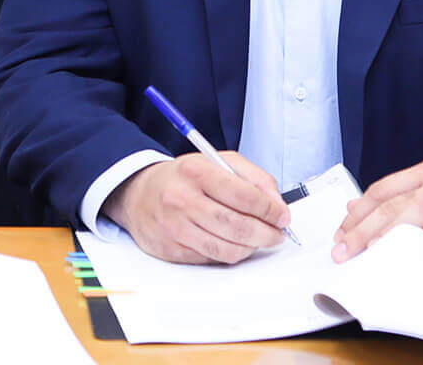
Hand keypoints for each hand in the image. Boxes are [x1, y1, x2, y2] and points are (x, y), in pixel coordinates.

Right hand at [103, 153, 291, 264]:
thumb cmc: (184, 178)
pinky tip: (233, 243)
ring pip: (227, 249)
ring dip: (251, 248)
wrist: (138, 194)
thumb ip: (252, 177)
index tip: (283, 216)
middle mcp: (182, 199)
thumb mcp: (217, 162)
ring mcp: (175, 227)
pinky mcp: (171, 249)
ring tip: (258, 240)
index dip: (270, 209)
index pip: (243, 194)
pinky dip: (229, 254)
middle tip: (277, 234)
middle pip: (237, 226)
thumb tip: (277, 205)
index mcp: (196, 171)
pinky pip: (212, 259)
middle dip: (266, 234)